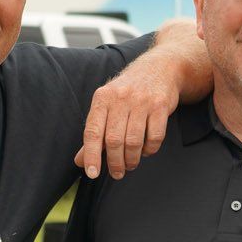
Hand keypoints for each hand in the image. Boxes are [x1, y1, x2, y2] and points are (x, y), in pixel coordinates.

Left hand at [74, 56, 179, 179]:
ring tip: (131, 164)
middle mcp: (120, 98)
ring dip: (132, 160)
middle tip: (117, 173)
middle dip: (115, 163)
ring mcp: (142, 101)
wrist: (159, 69)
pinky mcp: (160, 106)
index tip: (92, 173)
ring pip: (134, 141)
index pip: (93, 132)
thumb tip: (80, 160)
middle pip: (114, 140)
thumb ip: (95, 134)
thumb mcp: (107, 106)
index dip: (91, 155)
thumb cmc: (129, 91)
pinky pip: (154, 137)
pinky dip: (149, 150)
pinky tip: (145, 150)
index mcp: (102, 98)